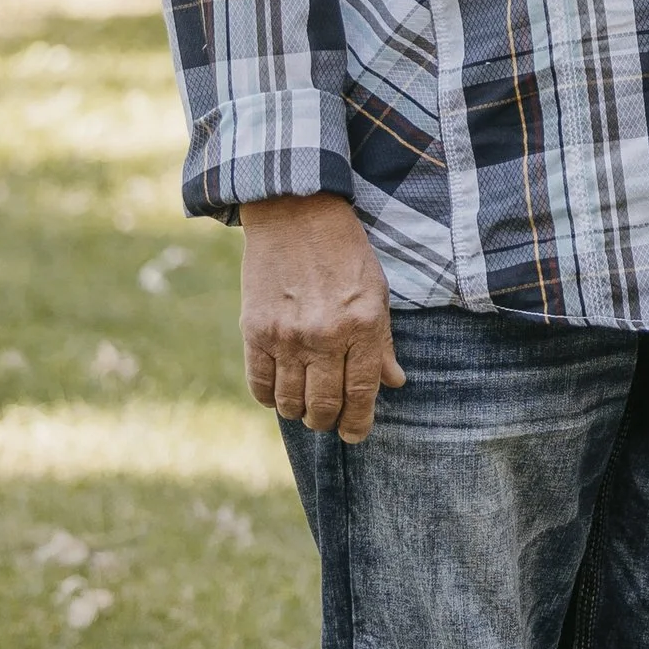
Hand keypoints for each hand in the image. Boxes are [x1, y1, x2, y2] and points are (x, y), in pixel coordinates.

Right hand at [240, 194, 404, 442]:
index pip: (361, 393)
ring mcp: (288, 335)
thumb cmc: (344, 253)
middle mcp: (325, 336)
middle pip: (324, 405)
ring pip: (290, 402)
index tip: (354, 434)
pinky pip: (260, 384)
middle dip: (327, 421)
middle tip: (328, 420)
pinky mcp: (255, 330)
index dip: (358, 423)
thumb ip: (382, 342)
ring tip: (304, 407)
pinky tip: (278, 393)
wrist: (296, 214)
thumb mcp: (376, 293)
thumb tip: (393, 383)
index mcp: (362, 326)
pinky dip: (270, 397)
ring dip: (299, 413)